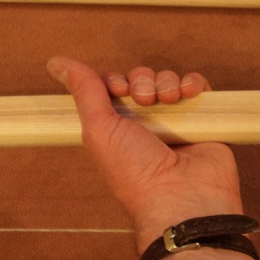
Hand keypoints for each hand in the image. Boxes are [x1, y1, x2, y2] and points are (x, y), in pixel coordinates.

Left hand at [46, 56, 242, 250]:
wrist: (181, 197)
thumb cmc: (135, 171)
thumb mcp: (99, 129)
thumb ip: (83, 92)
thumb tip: (55, 62)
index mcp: (117, 128)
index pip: (115, 87)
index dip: (116, 81)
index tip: (119, 90)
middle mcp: (146, 125)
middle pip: (142, 80)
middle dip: (142, 81)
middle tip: (145, 100)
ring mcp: (175, 122)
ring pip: (168, 81)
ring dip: (166, 82)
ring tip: (169, 100)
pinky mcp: (203, 121)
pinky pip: (197, 88)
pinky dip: (193, 83)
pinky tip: (189, 93)